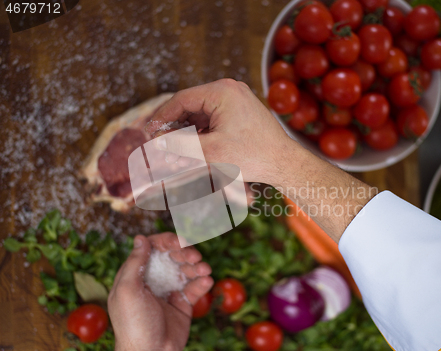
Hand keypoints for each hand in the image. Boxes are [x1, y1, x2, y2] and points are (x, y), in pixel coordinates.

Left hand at [107, 233, 212, 350]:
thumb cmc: (133, 324)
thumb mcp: (127, 290)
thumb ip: (134, 263)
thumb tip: (141, 238)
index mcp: (136, 275)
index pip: (152, 249)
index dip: (166, 241)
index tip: (179, 241)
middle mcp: (153, 280)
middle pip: (172, 257)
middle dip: (185, 253)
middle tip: (194, 255)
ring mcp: (168, 292)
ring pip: (186, 270)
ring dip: (197, 266)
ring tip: (205, 269)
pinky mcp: (182, 304)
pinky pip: (194, 288)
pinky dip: (202, 283)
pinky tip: (207, 281)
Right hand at [145, 79, 297, 184]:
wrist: (284, 162)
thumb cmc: (252, 156)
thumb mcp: (210, 151)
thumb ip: (179, 145)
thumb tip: (156, 142)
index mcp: (221, 92)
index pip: (181, 99)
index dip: (161, 116)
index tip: (148, 131)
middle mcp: (229, 90)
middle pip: (190, 106)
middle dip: (174, 127)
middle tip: (160, 144)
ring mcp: (237, 100)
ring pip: (201, 114)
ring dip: (187, 133)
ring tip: (175, 154)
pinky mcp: (241, 111)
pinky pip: (213, 119)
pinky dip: (201, 134)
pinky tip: (192, 151)